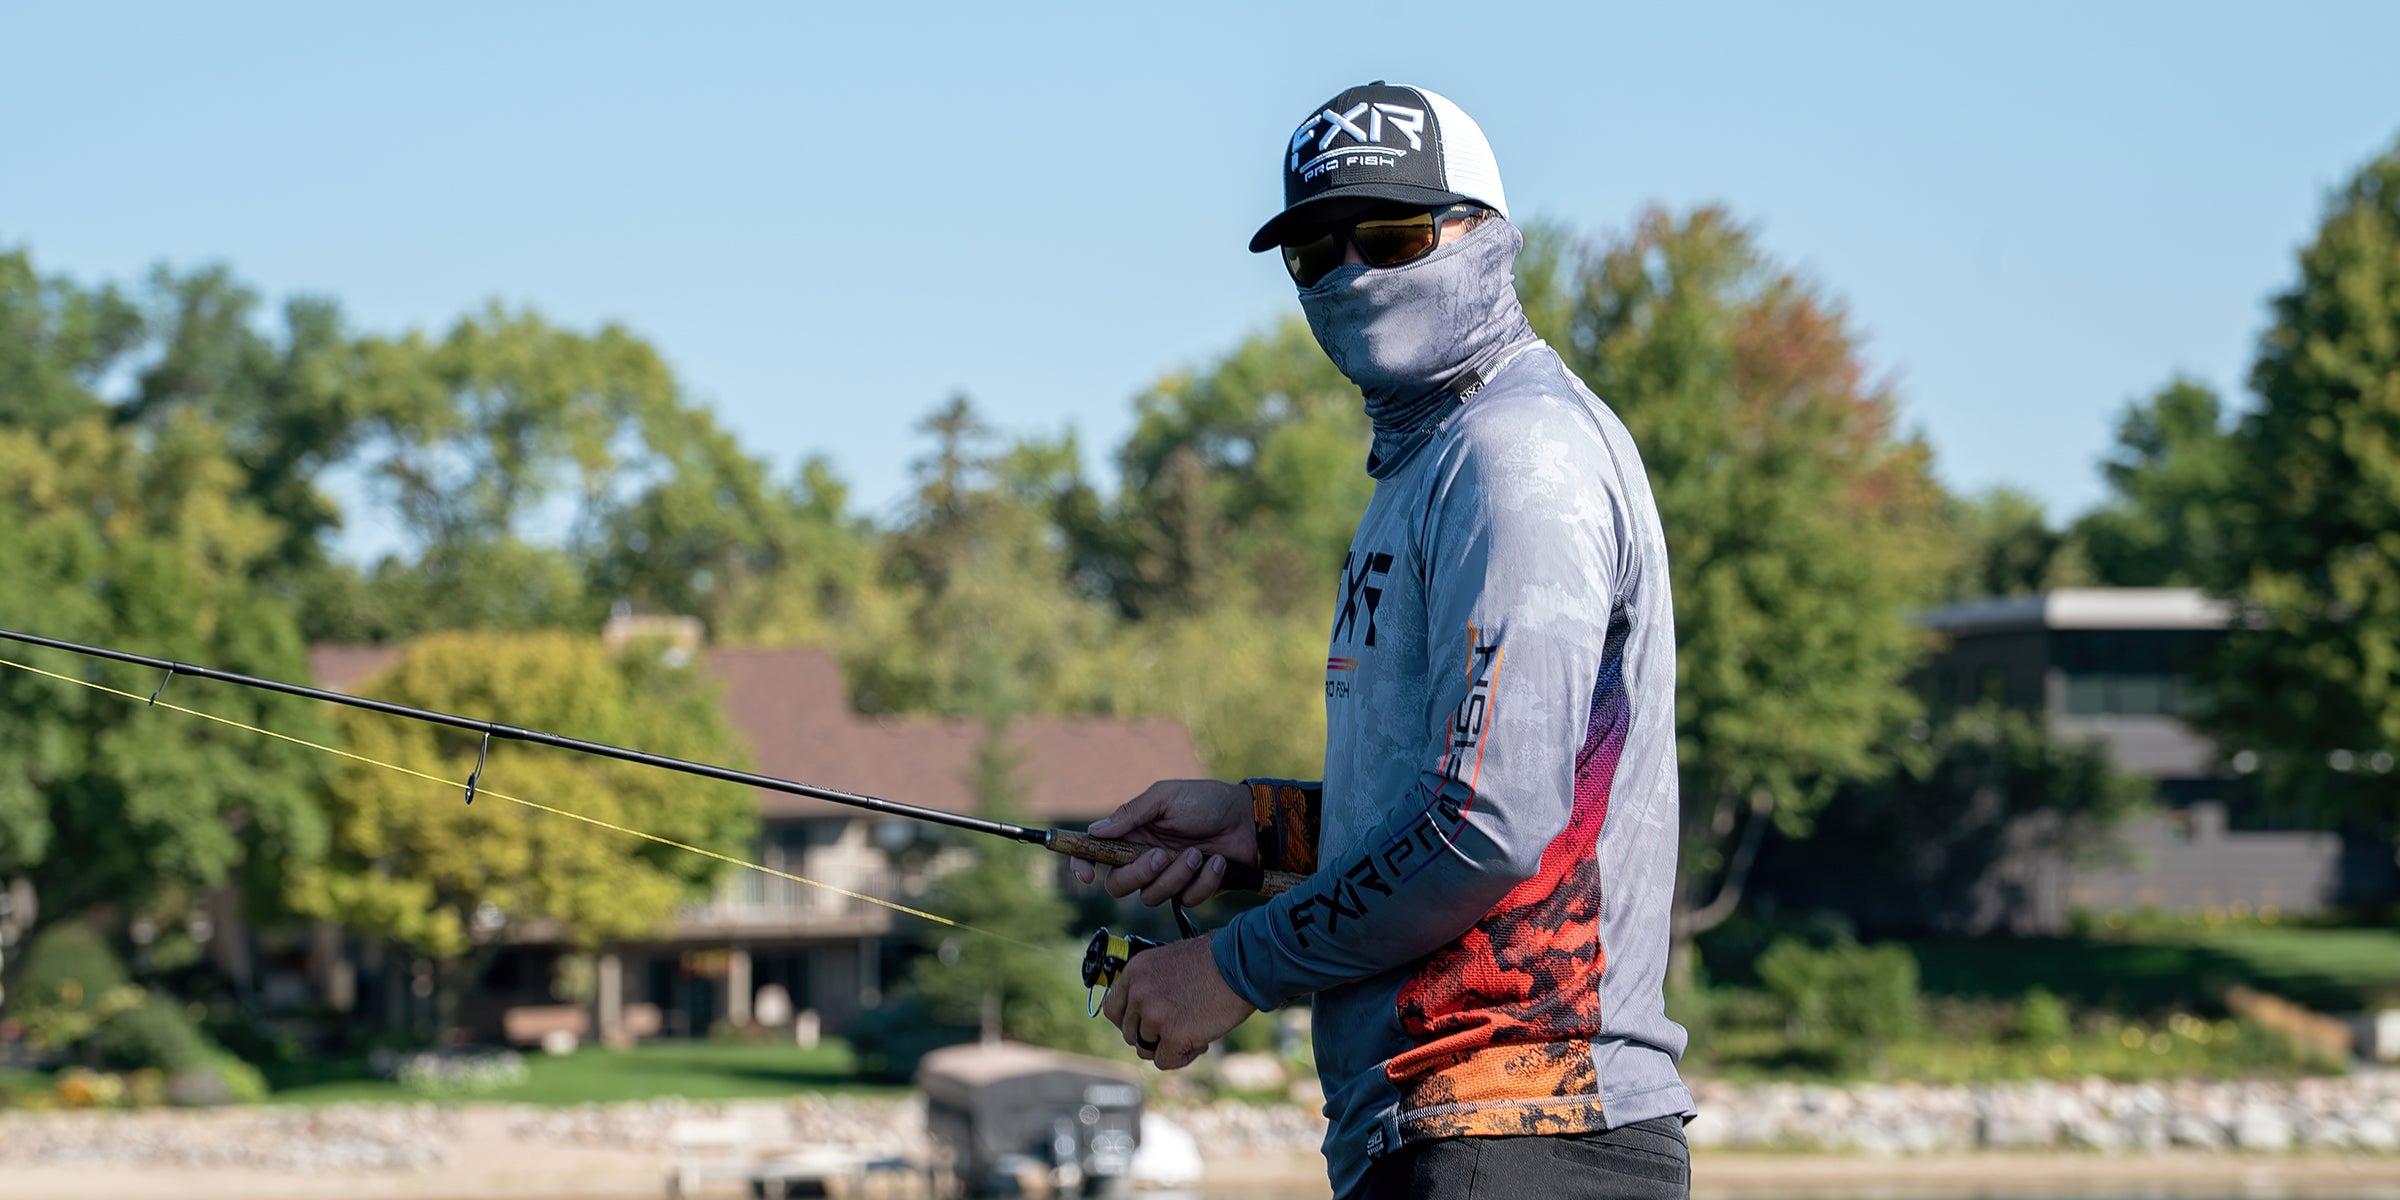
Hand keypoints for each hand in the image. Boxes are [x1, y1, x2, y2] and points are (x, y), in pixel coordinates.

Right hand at [1072, 779, 1254, 906]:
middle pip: (1118, 885)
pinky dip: (1204, 881)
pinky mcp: (1192, 891)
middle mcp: (1144, 858)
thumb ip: (1131, 814)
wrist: (1248, 819)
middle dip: (1138, 874)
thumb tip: (1095, 831)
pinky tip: (1217, 862)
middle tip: (1160, 856)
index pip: (1096, 854)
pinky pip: (1185, 900)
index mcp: (1133, 833)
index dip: (1083, 866)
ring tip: (1199, 853)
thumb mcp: (1166, 797)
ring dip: (1177, 875)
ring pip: (1151, 896)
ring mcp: (1168, 877)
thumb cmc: (1206, 801)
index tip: (1087, 876)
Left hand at [1100, 931, 1255, 1069]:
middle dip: (1151, 1036)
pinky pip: (1165, 1061)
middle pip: (1129, 1033)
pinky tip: (1201, 1042)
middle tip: (1177, 1028)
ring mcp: (1153, 1016)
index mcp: (1134, 971)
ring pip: (1146, 1049)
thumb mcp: (1169, 963)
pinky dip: (1182, 1057)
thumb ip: (1150, 986)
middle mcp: (1138, 993)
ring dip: (1168, 1045)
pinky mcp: (1172, 1036)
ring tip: (1194, 1030)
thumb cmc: (1214, 961)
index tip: (1145, 1025)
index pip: (1113, 1009)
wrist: (1241, 964)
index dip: (1129, 1021)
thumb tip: (1142, 1017)